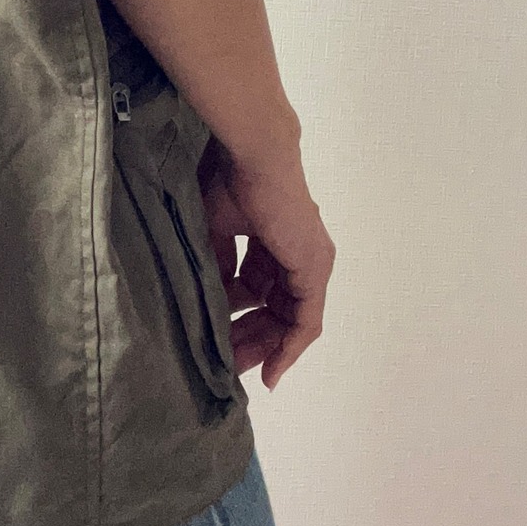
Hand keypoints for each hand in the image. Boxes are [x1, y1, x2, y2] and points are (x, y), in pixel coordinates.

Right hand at [196, 132, 335, 389]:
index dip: (239, 316)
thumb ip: (218, 260)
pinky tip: (269, 369)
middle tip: (226, 362)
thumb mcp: (216, 227)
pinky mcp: (313, 271)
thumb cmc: (231, 181)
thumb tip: (213, 293)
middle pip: (277, 309)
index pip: (260, 289)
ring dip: (265, 345)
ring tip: (237, 367)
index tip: (217, 339)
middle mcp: (300, 256)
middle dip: (251, 336)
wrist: (256, 157)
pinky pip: (305, 322)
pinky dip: (288, 347)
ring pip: (289, 319)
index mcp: (277, 242)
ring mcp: (311, 264)